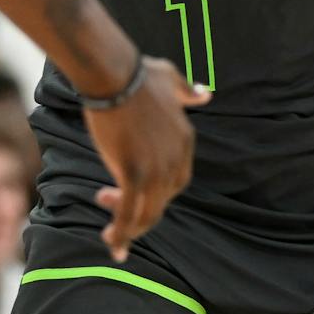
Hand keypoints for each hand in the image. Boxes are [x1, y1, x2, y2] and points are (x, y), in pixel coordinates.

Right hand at [85, 58, 207, 262]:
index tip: (130, 186)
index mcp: (184, 142)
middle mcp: (175, 160)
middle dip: (139, 210)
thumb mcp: (171, 79)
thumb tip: (206, 94)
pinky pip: (129, 211)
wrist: (115, 74)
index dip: (155, 190)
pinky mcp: (133, 173)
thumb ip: (188, 91)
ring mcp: (156, 169)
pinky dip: (122, 231)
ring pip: (147, 212)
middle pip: (161, 200)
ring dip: (130, 228)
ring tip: (111, 235)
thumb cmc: (137, 73)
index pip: (175, 180)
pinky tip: (112, 240)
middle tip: (108, 201)